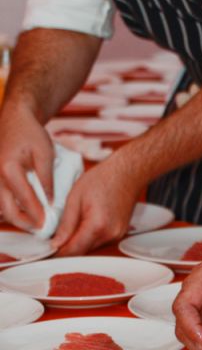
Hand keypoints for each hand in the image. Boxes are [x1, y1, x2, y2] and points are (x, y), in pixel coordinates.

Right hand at [0, 104, 53, 229]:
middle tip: (39, 229)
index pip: (24, 198)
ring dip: (15, 217)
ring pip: (0, 207)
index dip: (36, 214)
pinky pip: (0, 199)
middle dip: (23, 222)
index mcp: (9, 169)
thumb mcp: (45, 153)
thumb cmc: (30, 134)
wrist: (14, 120)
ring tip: (33, 222)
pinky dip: (9, 207)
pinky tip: (23, 211)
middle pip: (6, 209)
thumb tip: (49, 201)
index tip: (46, 224)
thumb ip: (47, 178)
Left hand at [52, 153, 143, 253]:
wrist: (128, 172)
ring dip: (79, 241)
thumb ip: (65, 223)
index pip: (73, 250)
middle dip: (67, 246)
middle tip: (55, 235)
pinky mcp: (120, 233)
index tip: (48, 250)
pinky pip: (100, 241)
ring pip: (91, 247)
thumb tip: (56, 242)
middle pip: (83, 252)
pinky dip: (90, 236)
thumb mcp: (76, 197)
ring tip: (73, 223)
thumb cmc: (104, 178)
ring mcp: (117, 235)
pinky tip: (87, 221)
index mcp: (97, 226)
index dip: (57, 252)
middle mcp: (110, 234)